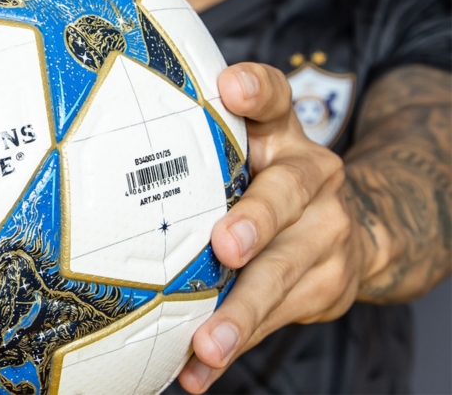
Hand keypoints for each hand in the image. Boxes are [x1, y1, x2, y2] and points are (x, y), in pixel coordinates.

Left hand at [178, 63, 374, 392]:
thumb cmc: (267, 186)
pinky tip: (202, 368)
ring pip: (282, 271)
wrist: (351, 229)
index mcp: (282, 136)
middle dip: (256, 221)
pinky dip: (238, 344)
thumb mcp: (248, 156)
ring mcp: (327, 232)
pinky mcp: (328, 283)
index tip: (231, 87)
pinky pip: (278, 317)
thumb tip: (102, 165)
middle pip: (285, 192)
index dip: (257, 88)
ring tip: (208, 342)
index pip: (276, 98)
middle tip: (226, 246)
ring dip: (242, 310)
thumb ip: (201, 152)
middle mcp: (312, 175)